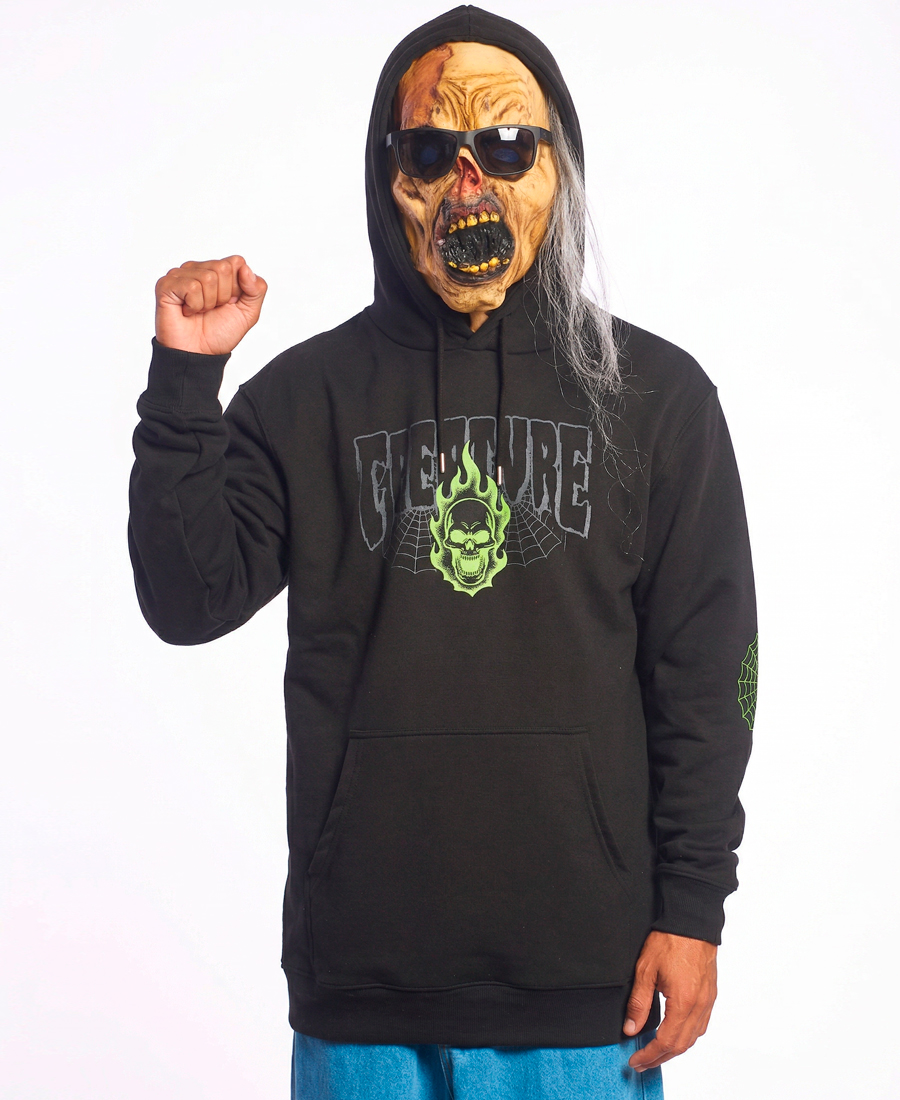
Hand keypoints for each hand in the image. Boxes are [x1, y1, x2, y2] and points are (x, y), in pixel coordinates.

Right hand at [154, 255, 266, 355]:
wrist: (200, 354)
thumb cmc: (219, 333)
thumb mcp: (248, 313)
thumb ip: (257, 289)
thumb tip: (246, 268)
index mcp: (218, 272)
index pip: (237, 262)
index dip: (237, 287)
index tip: (229, 303)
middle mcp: (199, 269)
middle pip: (223, 268)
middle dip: (223, 295)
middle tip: (212, 309)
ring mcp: (181, 275)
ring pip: (208, 277)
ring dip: (208, 302)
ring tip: (200, 311)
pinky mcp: (167, 284)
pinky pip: (191, 286)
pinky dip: (194, 305)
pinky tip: (187, 311)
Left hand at [623, 930, 716, 1071]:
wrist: (692, 922)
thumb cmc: (670, 940)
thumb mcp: (645, 970)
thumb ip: (638, 1003)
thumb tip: (631, 1029)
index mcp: (683, 1002)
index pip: (665, 1041)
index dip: (649, 1055)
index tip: (635, 1061)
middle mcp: (699, 1006)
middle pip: (681, 1045)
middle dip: (660, 1057)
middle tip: (642, 1062)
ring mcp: (707, 1001)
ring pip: (693, 1038)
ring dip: (674, 1049)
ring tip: (656, 1052)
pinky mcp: (710, 995)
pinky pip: (701, 1025)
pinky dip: (687, 1036)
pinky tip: (675, 1034)